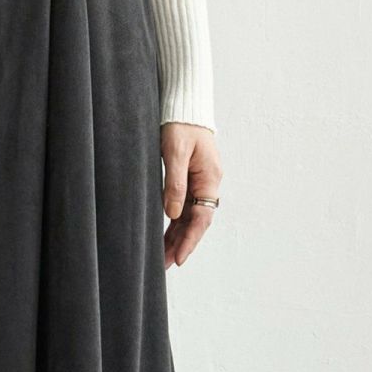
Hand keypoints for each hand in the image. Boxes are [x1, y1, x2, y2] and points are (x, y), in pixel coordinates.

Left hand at [161, 123, 222, 269]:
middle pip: (195, 222)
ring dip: (177, 237)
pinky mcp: (189, 179)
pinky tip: (165, 236)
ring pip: (188, 217)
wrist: (184, 105)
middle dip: (181, 244)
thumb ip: (174, 183)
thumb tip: (173, 213)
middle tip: (165, 266)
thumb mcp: (175, 152)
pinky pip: (184, 206)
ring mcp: (199, 182)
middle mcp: (207, 183)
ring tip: (162, 257)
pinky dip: (174, 223)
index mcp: (209, 178)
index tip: (178, 258)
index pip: (201, 218)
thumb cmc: (181, 124)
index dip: (190, 240)